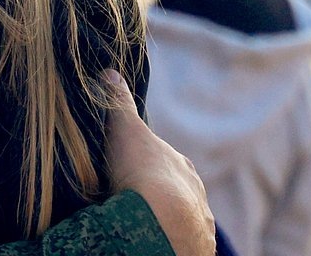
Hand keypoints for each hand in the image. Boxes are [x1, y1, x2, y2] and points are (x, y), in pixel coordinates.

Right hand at [105, 70, 214, 255]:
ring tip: (141, 225)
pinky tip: (152, 241)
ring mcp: (199, 225)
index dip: (150, 165)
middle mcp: (198, 195)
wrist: (160, 220)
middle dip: (160, 197)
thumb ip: (119, 103)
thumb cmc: (142, 171)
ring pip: (183, 222)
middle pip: (178, 193)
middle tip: (132, 201)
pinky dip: (168, 243)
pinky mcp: (195, 250)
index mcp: (184, 167)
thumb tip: (111, 72)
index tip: (132, 170)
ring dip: (166, 224)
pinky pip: (181, 245)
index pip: (168, 163)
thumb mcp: (126, 130)